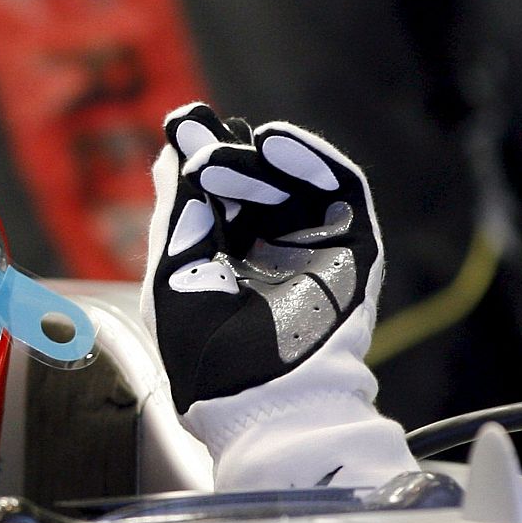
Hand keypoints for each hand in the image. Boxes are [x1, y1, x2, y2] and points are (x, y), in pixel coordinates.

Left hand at [141, 102, 383, 413]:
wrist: (259, 396)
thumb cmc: (204, 352)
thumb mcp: (172, 273)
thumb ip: (176, 213)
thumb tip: (170, 154)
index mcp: (222, 261)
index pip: (215, 196)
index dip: (200, 160)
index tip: (183, 126)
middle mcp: (268, 251)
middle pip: (253, 181)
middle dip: (226, 155)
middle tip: (203, 135)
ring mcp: (311, 247)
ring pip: (291, 180)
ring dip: (257, 158)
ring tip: (224, 154)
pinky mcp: (351, 245)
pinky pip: (338, 189)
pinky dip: (309, 159)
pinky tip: (273, 143)